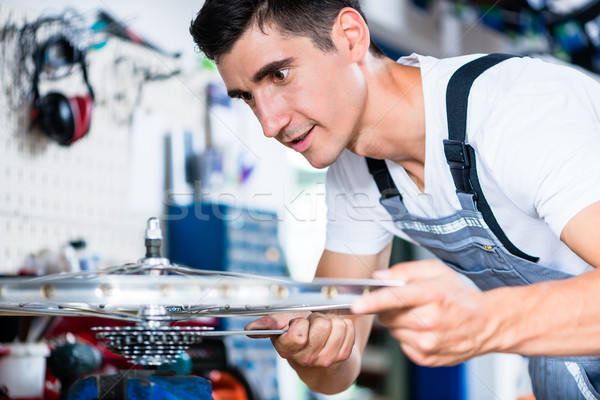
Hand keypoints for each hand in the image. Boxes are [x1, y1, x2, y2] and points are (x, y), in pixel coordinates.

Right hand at [246, 311, 355, 367]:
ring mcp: (326, 359)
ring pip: (337, 326)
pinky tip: (334, 332)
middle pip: (322, 325)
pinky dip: (343, 325)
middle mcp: (307, 359)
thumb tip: (249, 329)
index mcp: (288, 350)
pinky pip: (349, 329)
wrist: (319, 350)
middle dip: (318, 318)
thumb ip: (268, 324)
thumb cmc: (298, 332)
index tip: (299, 323)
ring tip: (324, 328)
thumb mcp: (282, 325)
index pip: (298, 335)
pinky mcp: (343, 355)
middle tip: (313, 324)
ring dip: (332, 321)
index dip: (300, 324)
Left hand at [351, 259, 491, 365]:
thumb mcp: (436, 271)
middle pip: (388, 316)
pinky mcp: (427, 358)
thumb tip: (379, 277)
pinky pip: (402, 345)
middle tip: (409, 304)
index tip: (357, 305)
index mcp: (432, 294)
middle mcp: (431, 320)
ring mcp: (429, 342)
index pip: (395, 298)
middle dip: (390, 309)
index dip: (373, 301)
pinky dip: (408, 338)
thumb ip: (405, 270)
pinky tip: (426, 331)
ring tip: (422, 318)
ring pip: (393, 332)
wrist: (487, 324)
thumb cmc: (460, 295)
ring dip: (400, 324)